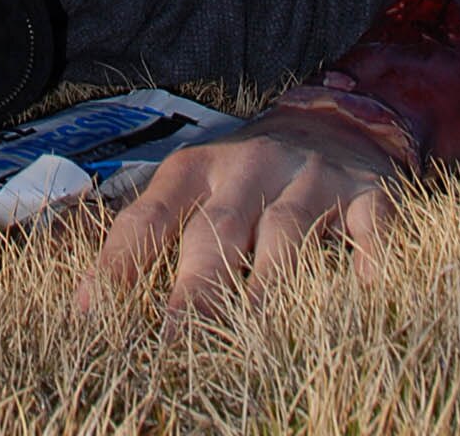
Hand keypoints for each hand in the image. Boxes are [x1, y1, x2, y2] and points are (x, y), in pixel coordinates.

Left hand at [75, 111, 401, 320]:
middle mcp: (249, 168)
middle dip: (195, 290)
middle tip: (175, 342)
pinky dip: (369, 261)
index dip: (121, 264)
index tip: (94, 314)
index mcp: (196, 169)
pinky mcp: (368, 194)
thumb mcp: (198, 185)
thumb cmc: (248, 173)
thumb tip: (89, 303)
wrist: (336, 116)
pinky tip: (366, 295)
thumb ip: (153, 233)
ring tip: (257, 343)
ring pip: (286, 234)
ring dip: (270, 286)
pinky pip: (370, 229)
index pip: (149, 217)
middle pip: (217, 233)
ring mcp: (310, 179)